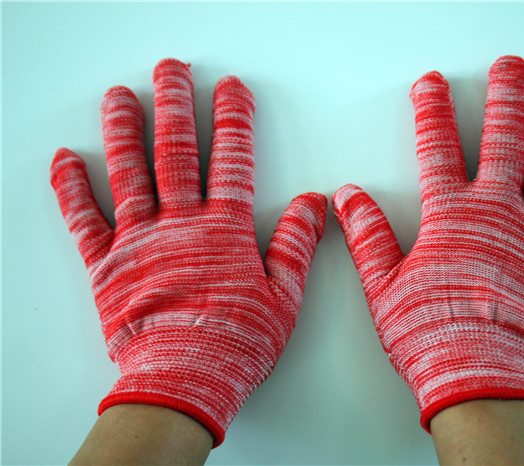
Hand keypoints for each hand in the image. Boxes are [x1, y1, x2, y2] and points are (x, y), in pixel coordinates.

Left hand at [50, 58, 326, 446]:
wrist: (183, 381)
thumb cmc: (235, 343)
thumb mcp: (284, 296)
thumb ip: (296, 244)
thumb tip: (314, 204)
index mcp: (224, 229)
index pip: (232, 160)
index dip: (233, 119)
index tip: (231, 89)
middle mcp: (180, 223)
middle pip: (177, 152)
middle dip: (176, 105)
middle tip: (172, 71)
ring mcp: (139, 239)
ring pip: (131, 172)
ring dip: (126, 129)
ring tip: (123, 95)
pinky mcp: (107, 263)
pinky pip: (85, 219)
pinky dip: (72, 188)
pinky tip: (67, 158)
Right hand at [333, 55, 523, 429]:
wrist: (481, 378)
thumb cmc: (432, 335)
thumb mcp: (384, 286)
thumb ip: (368, 235)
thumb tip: (349, 197)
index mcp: (451, 217)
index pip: (438, 148)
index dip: (433, 110)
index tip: (432, 84)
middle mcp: (499, 213)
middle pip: (504, 140)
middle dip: (505, 97)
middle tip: (510, 68)